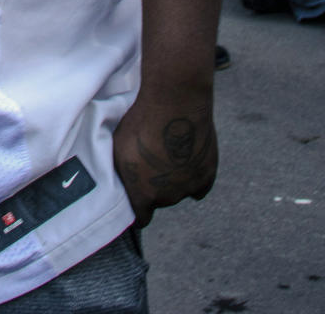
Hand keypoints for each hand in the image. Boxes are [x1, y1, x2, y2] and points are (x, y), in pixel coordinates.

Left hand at [112, 89, 216, 227]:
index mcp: (143, 195)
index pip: (141, 218)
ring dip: (173, 179)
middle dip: (154, 187)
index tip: (137, 198)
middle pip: (160, 201)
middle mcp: (167, 198)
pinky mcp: (207, 175)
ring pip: (179, 191)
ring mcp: (188, 187)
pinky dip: (193, 176)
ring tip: (168, 152)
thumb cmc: (141, 123)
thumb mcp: (117, 147)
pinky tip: (187, 161)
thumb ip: (121, 171)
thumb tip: (118, 181)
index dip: (138, 209)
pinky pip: (198, 185)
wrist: (174, 106)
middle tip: (150, 161)